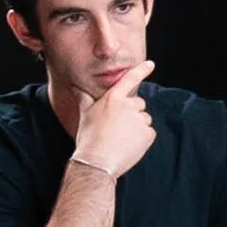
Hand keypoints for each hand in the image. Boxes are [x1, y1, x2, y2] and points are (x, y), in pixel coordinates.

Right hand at [72, 59, 156, 182]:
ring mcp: (139, 119)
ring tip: (122, 138)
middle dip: (132, 113)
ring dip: (137, 127)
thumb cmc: (88, 138)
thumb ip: (84, 98)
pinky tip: (129, 145)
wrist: (96, 162)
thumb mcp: (85, 115)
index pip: (129, 79)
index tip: (151, 64)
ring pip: (144, 119)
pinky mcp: (148, 134)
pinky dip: (143, 139)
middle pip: (138, 104)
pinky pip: (149, 133)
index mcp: (113, 98)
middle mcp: (128, 105)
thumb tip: (75, 87)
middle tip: (118, 128)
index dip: (141, 70)